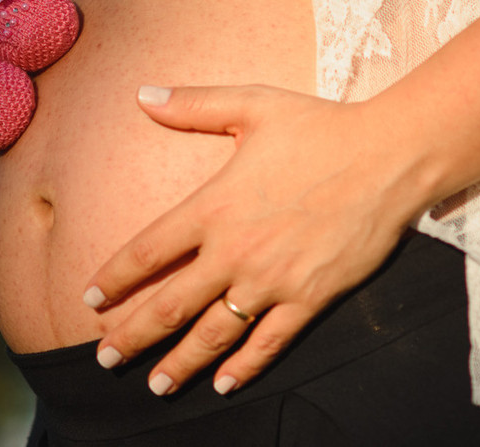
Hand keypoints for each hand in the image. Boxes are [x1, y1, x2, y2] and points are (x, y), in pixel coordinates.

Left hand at [84, 84, 431, 396]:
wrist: (390, 157)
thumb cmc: (319, 127)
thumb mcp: (251, 105)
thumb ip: (192, 105)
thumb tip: (142, 93)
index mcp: (212, 208)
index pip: (146, 252)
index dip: (113, 279)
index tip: (89, 300)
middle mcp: (234, 252)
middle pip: (169, 305)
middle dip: (133, 336)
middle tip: (104, 358)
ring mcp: (271, 281)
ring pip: (213, 333)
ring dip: (180, 363)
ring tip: (154, 386)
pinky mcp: (309, 299)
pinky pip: (269, 342)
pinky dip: (243, 366)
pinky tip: (223, 384)